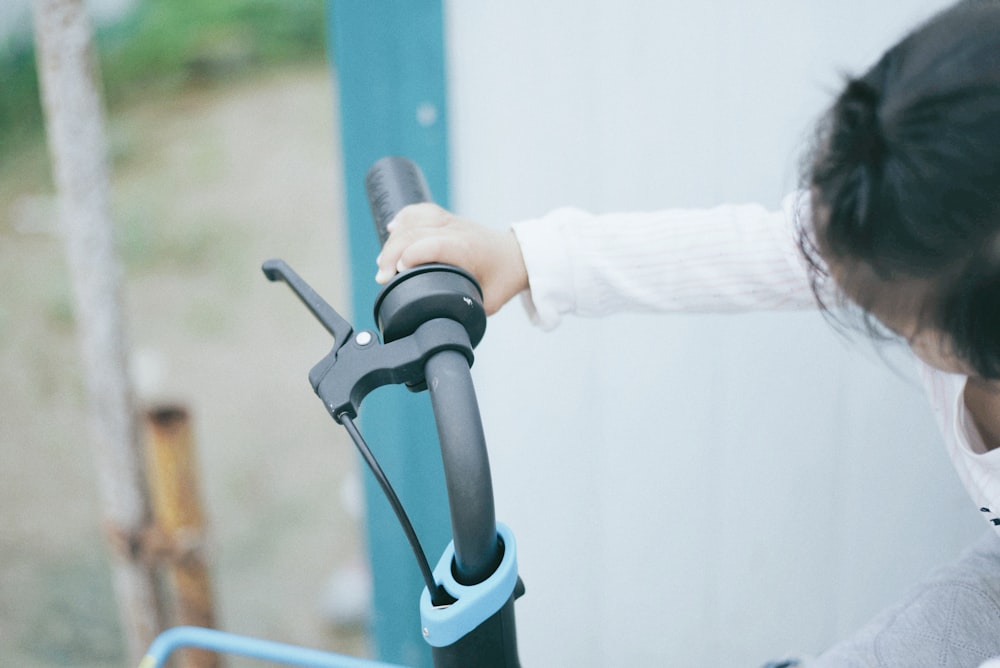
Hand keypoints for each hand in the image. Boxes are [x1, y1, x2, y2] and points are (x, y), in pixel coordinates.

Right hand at [375, 203, 527, 315]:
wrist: (516, 255)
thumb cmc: (502, 279)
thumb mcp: (488, 303)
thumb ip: (467, 312)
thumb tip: (444, 326)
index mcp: (467, 249)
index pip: (434, 245)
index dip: (412, 255)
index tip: (397, 273)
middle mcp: (456, 231)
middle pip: (415, 232)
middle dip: (392, 253)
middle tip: (382, 278)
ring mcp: (450, 222)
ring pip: (414, 220)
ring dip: (394, 238)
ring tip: (383, 261)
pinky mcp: (445, 218)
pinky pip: (420, 211)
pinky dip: (404, 218)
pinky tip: (392, 229)